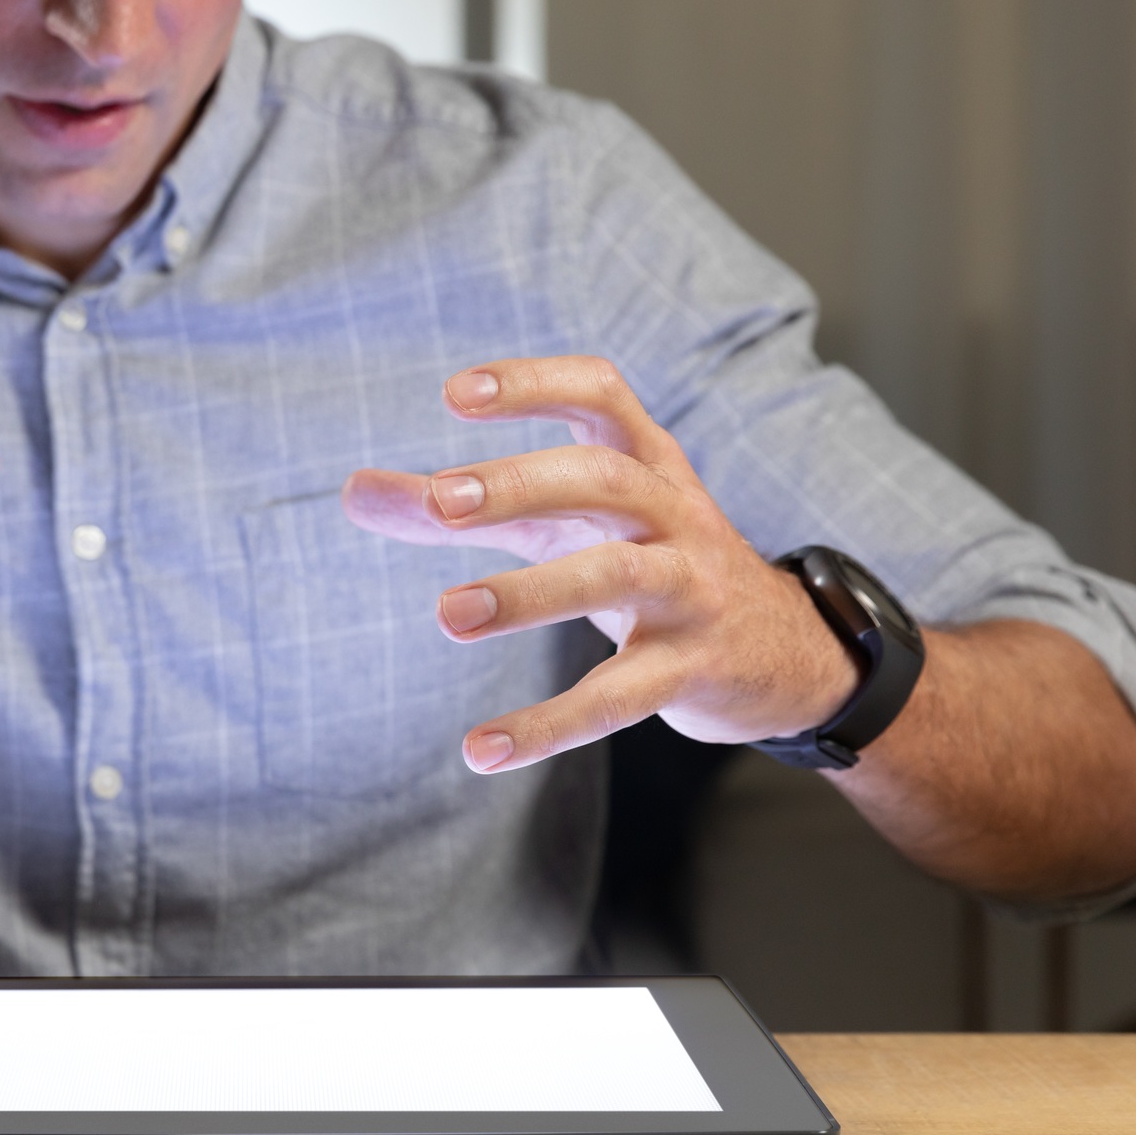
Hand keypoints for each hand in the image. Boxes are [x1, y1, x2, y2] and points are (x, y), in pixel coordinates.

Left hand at [342, 355, 858, 773]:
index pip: (601, 393)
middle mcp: (675, 514)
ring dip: (529, 594)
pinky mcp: (693, 670)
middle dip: (519, 486)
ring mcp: (691, 590)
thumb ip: (461, 509)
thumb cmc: (648, 563)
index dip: (535, 384)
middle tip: (439, 504)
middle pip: (602, 479)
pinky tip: (479, 750)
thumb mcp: (564, 524)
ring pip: (614, 577)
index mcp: (645, 463)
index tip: (455, 393)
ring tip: (446, 614)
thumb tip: (351, 490)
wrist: (784, 653)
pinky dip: (550, 726)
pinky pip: (620, 696)